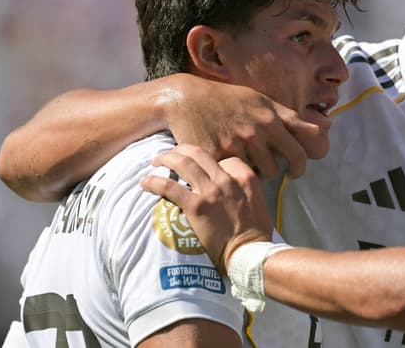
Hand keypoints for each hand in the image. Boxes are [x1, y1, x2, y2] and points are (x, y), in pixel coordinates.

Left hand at [141, 144, 272, 274]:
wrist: (249, 253)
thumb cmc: (256, 233)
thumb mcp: (258, 200)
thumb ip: (243, 188)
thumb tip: (228, 187)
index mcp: (245, 176)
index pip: (223, 157)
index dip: (208, 161)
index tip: (199, 167)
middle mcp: (228, 179)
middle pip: (200, 153)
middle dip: (181, 150)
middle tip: (170, 155)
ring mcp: (211, 191)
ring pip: (183, 163)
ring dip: (166, 159)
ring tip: (156, 161)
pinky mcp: (196, 206)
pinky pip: (170, 187)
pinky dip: (154, 182)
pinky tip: (145, 182)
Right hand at [161, 74, 325, 178]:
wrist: (187, 99)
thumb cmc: (229, 99)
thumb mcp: (262, 101)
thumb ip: (292, 118)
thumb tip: (325, 127)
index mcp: (270, 119)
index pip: (298, 152)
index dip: (300, 166)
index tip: (295, 172)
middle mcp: (255, 132)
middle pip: (277, 168)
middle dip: (276, 172)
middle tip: (269, 170)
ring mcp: (235, 145)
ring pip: (256, 175)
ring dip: (254, 173)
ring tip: (247, 164)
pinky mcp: (215, 156)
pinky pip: (233, 175)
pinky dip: (232, 174)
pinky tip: (228, 166)